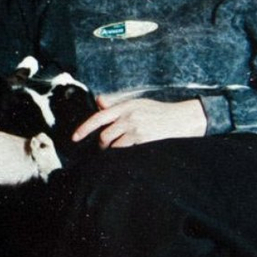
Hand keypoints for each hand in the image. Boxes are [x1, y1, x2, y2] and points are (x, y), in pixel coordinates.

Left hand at [72, 96, 206, 148]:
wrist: (182, 119)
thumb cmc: (159, 112)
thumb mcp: (138, 103)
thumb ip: (117, 104)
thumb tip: (98, 102)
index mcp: (125, 106)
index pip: (98, 117)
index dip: (84, 129)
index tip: (74, 137)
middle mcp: (129, 116)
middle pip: (104, 134)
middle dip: (102, 144)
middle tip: (105, 148)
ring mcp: (136, 129)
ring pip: (114, 145)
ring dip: (112, 150)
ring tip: (118, 150)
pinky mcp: (144, 140)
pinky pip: (125, 151)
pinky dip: (123, 155)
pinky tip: (128, 154)